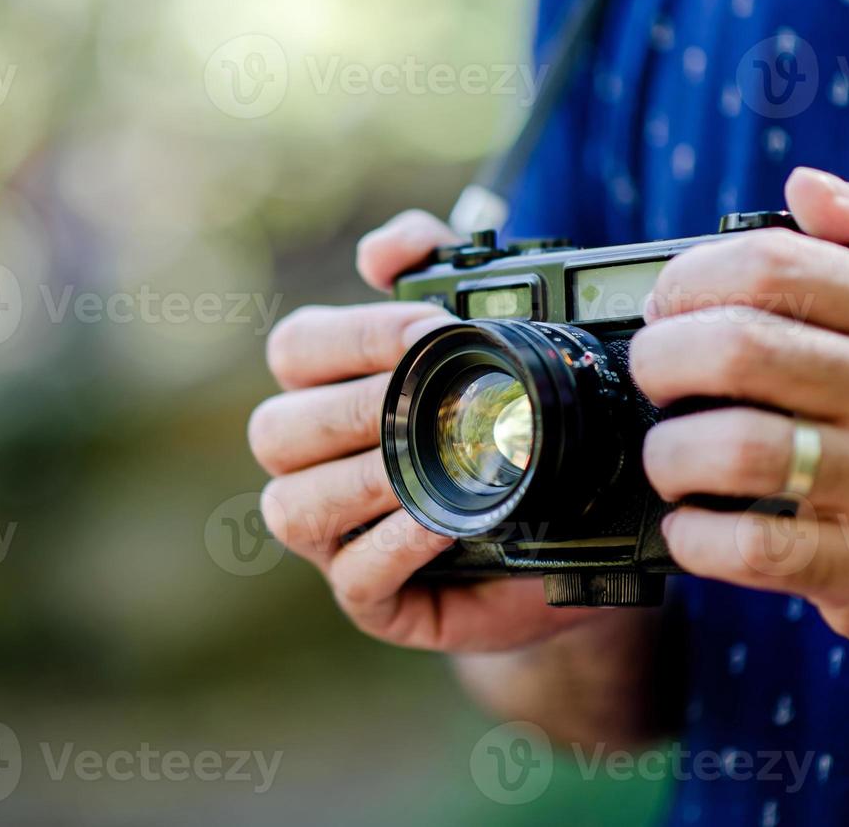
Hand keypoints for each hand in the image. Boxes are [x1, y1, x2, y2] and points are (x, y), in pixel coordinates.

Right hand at [249, 210, 600, 651]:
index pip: (295, 349)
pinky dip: (394, 544)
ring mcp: (332, 536)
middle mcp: (311, 464)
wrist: (574, 525)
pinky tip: (442, 519)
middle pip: (274, 429)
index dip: (354, 335)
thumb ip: (435, 265)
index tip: (434, 329)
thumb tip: (384, 250)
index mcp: (325, 390)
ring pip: (291, 508)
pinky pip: (354, 576)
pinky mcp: (373, 598)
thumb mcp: (486, 337)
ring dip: (359, 480)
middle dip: (354, 409)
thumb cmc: (512, 424)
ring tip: (427, 462)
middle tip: (434, 399)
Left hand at [633, 166, 848, 653]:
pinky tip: (690, 520)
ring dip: (668, 453)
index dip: (690, 278)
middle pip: (739, 350)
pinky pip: (748, 547)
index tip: (665, 306)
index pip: (773, 265)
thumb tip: (808, 183)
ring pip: (735, 449)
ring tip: (667, 455)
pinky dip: (694, 535)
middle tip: (653, 377)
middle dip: (661, 360)